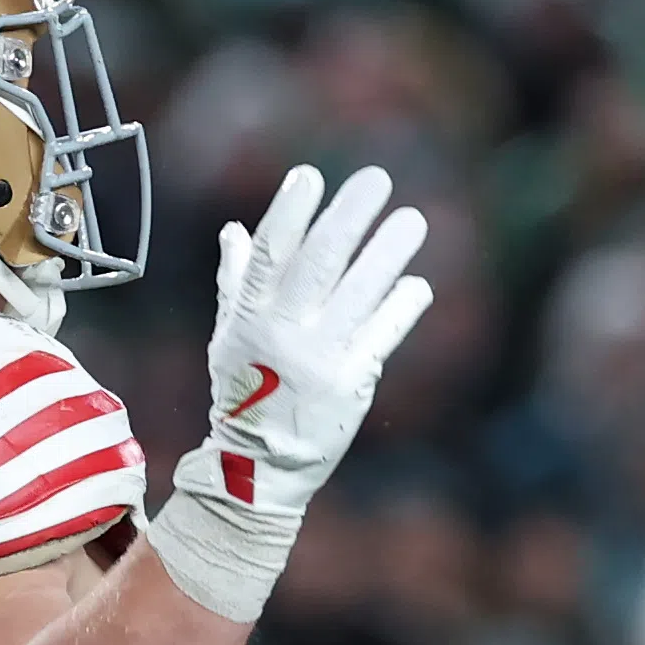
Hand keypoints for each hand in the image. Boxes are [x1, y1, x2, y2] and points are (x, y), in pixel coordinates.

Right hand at [144, 164, 432, 620]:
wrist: (258, 470)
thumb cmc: (243, 394)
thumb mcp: (228, 337)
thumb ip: (237, 281)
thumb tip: (233, 229)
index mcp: (250, 318)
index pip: (270, 255)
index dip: (289, 213)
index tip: (311, 175)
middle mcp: (283, 336)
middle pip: (318, 266)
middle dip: (347, 218)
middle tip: (376, 179)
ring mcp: (318, 361)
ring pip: (357, 296)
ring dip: (386, 254)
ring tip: (412, 219)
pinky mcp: (351, 386)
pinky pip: (381, 337)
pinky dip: (400, 307)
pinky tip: (416, 282)